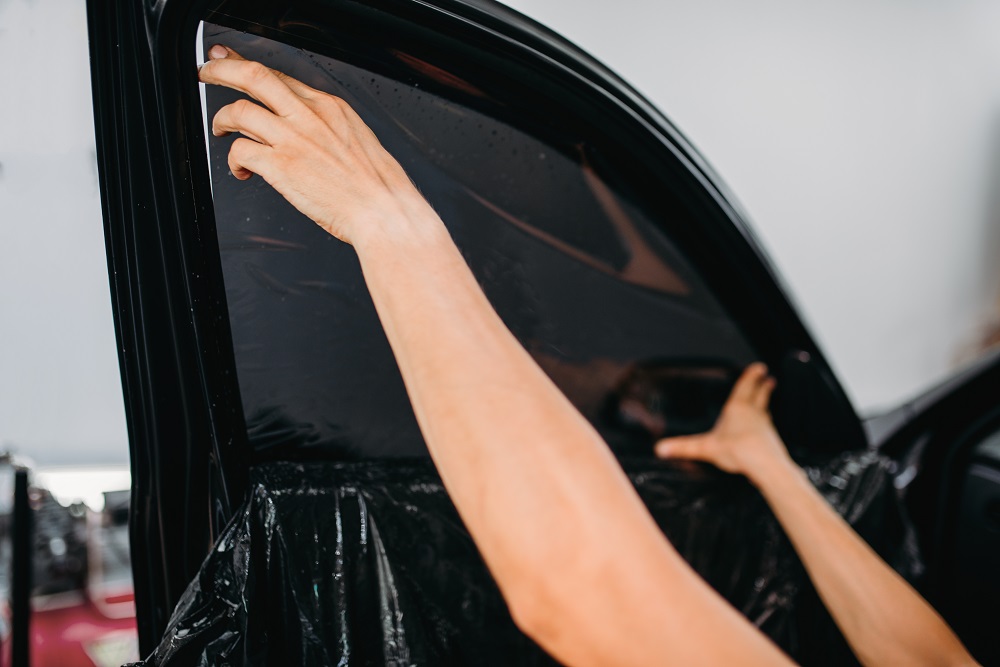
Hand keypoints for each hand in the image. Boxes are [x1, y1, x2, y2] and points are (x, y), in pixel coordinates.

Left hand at [197, 45, 436, 245]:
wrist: (384, 211)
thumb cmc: (377, 187)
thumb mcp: (358, 140)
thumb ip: (327, 129)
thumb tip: (304, 131)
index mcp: (330, 107)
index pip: (281, 76)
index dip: (250, 67)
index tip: (233, 64)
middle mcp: (310, 116)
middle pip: (254, 76)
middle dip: (222, 72)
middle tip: (208, 74)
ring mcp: (294, 139)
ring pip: (240, 111)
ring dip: (222, 119)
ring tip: (221, 131)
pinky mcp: (281, 166)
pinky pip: (240, 151)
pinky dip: (233, 160)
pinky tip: (242, 171)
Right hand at [654, 363, 792, 484]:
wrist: (765, 465)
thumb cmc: (736, 451)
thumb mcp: (705, 448)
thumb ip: (683, 447)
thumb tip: (660, 449)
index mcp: (737, 408)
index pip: (745, 387)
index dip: (751, 375)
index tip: (759, 366)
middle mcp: (753, 413)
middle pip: (759, 394)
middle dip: (762, 384)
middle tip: (767, 376)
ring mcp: (764, 425)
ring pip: (765, 407)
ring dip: (767, 399)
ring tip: (768, 394)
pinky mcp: (771, 438)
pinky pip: (768, 424)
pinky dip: (767, 419)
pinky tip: (766, 424)